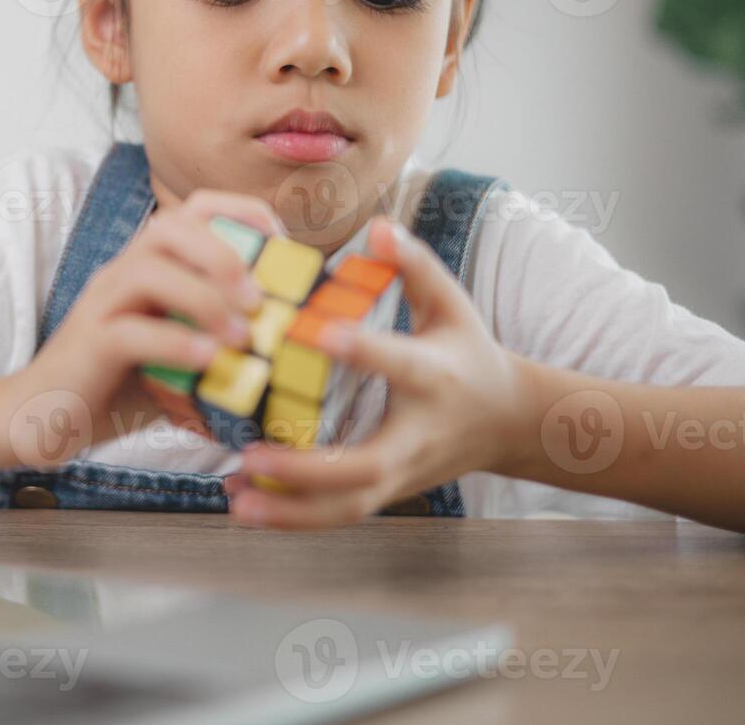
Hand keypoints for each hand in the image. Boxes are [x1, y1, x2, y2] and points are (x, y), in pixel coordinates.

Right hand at [3, 190, 283, 465]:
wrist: (41, 419)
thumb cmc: (117, 386)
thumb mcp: (179, 357)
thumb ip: (220, 344)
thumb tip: (286, 349)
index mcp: (149, 266)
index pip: (192, 209)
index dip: (241, 213)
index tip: (282, 244)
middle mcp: (123, 273)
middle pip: (170, 226)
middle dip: (224, 253)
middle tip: (261, 300)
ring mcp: (102, 304)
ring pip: (148, 269)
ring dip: (204, 297)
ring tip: (241, 336)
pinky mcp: (89, 344)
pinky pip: (130, 331)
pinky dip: (176, 342)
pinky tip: (208, 362)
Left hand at [225, 216, 533, 527]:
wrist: (506, 422)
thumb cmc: (467, 353)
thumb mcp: (451, 304)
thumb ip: (414, 265)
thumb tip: (376, 226)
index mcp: (434, 377)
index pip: (399, 365)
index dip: (364, 351)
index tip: (320, 334)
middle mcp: (416, 435)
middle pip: (365, 466)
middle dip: (307, 469)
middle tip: (252, 455)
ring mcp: (400, 475)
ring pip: (347, 507)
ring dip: (291, 510)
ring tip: (237, 498)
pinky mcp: (384, 494)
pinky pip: (338, 514)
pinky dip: (293, 517)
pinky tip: (244, 506)